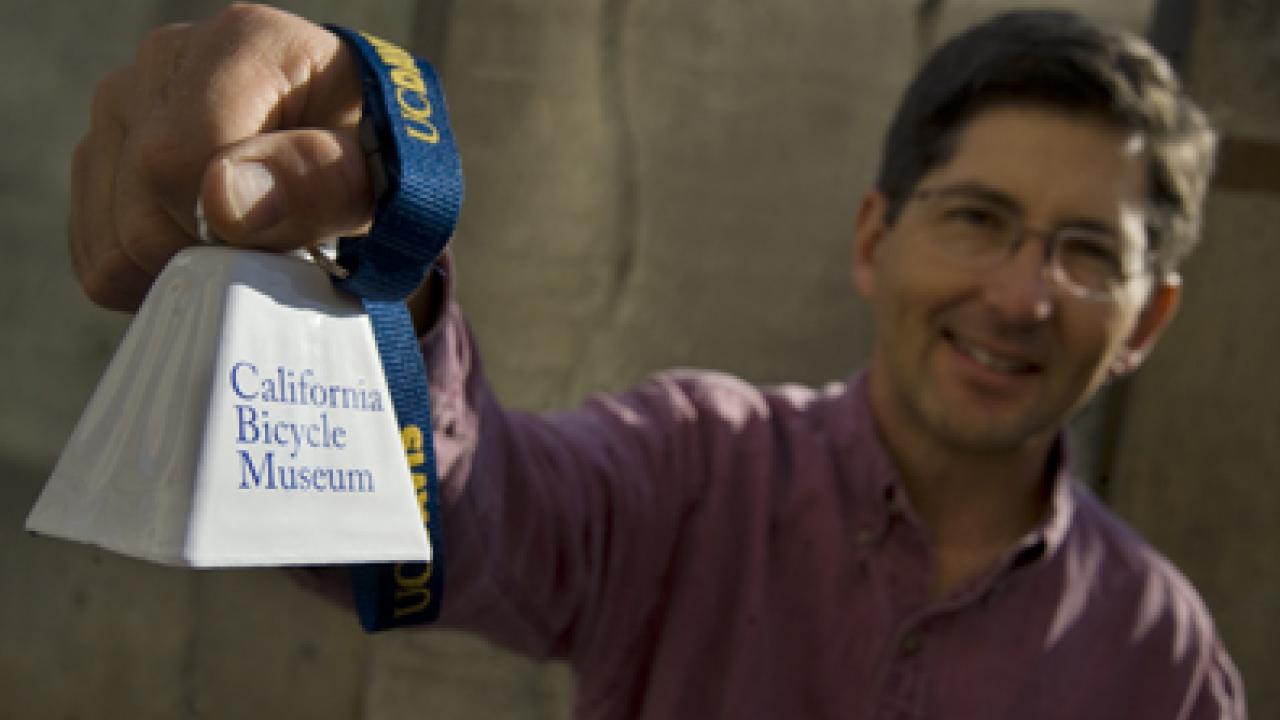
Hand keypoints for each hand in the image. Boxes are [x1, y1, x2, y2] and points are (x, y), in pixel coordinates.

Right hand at [70, 3, 372, 310]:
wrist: (357, 157)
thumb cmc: (377, 163)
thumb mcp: (388, 177)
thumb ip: (324, 180)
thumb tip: (223, 197)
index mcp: (244, 44)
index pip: (178, 156)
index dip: (228, 226)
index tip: (287, 239)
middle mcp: (167, 61)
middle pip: (141, 198)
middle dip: (214, 251)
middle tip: (277, 247)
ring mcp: (122, 107)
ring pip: (114, 239)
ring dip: (185, 269)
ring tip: (248, 247)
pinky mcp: (99, 158)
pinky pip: (100, 258)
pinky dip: (155, 279)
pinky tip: (210, 254)